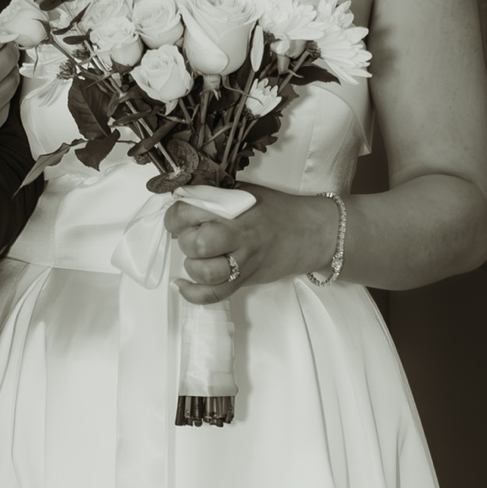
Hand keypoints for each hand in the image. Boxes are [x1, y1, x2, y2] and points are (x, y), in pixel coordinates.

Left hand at [167, 188, 338, 302]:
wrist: (311, 232)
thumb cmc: (277, 210)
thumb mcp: (245, 192)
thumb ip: (216, 196)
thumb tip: (182, 198)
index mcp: (236, 211)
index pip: (190, 213)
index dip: (175, 216)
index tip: (177, 217)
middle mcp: (238, 238)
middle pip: (196, 244)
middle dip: (184, 240)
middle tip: (189, 235)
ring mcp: (243, 262)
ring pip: (205, 273)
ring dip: (191, 266)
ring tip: (195, 256)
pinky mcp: (245, 281)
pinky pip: (214, 295)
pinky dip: (192, 293)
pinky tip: (182, 283)